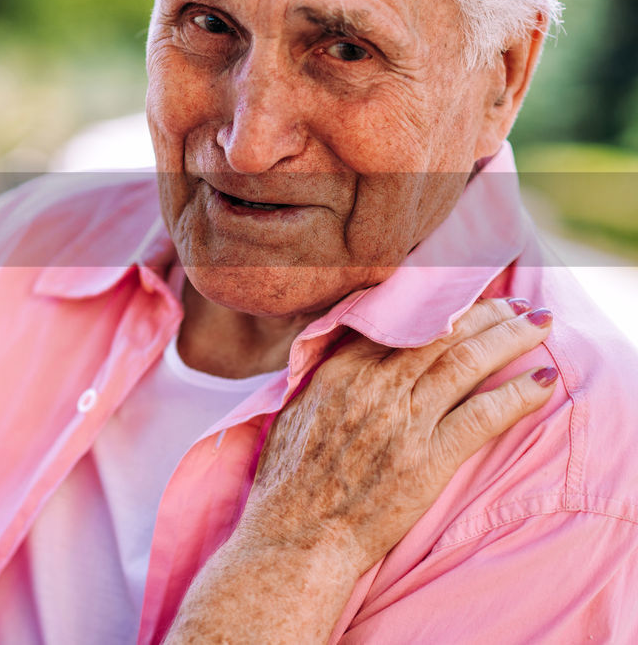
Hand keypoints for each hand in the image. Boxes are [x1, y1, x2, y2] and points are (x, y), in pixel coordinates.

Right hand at [164, 297, 554, 644]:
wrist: (296, 537)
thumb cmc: (288, 482)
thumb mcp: (293, 410)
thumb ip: (323, 376)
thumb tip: (344, 352)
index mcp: (339, 370)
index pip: (400, 320)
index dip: (440, 303)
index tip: (466, 295)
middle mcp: (374, 386)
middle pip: (442, 332)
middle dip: (487, 312)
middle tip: (519, 302)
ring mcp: (403, 421)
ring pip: (468, 362)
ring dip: (511, 338)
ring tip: (540, 323)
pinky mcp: (428, 460)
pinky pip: (483, 415)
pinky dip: (518, 394)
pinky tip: (544, 380)